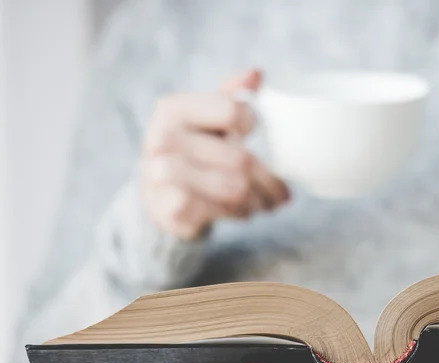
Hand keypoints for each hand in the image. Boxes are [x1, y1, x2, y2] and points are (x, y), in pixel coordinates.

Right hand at [141, 69, 289, 239]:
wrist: (157, 198)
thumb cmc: (190, 154)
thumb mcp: (205, 121)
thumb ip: (229, 97)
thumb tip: (256, 73)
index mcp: (173, 110)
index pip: (232, 111)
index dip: (252, 123)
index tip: (255, 134)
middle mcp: (164, 139)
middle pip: (240, 159)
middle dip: (268, 180)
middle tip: (280, 192)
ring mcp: (163, 174)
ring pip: (235, 188)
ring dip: (257, 200)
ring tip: (263, 202)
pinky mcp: (170, 207)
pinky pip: (222, 210)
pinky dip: (240, 213)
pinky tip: (242, 211)